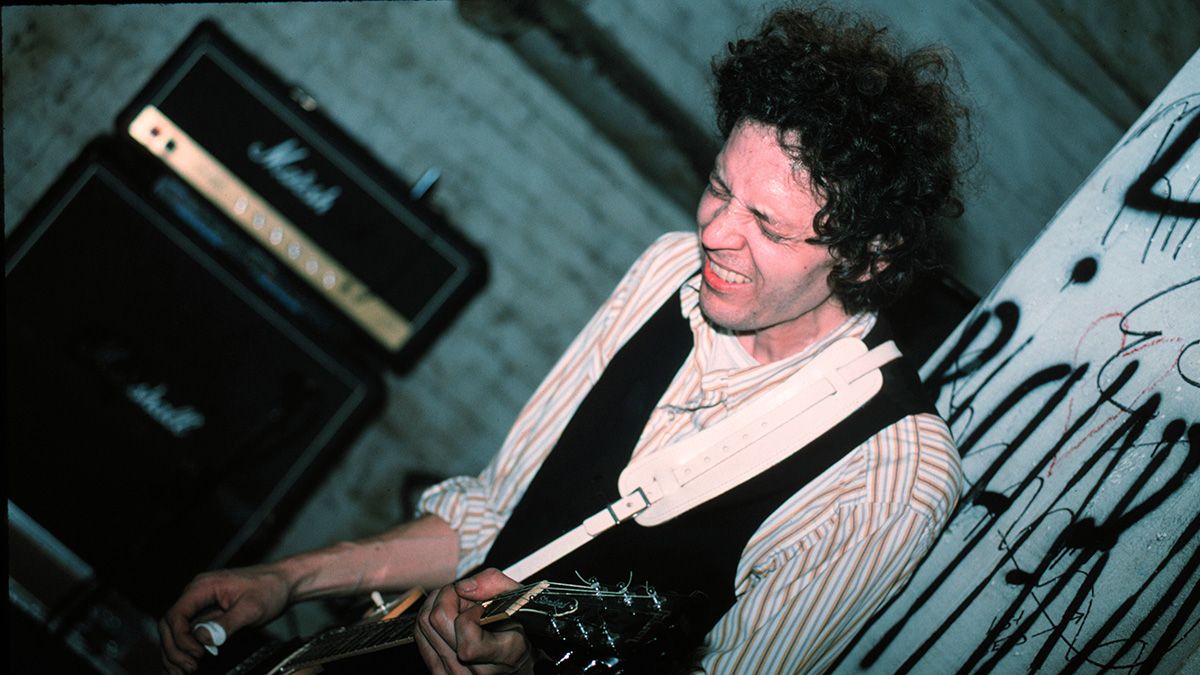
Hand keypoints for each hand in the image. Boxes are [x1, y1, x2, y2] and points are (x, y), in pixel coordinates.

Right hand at [159, 565, 290, 674]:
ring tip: (184, 672)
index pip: (176, 615)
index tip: (196, 654)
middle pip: (169, 625)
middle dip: (174, 649)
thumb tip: (202, 638)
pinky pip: (187, 633)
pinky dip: (183, 650)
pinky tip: (184, 666)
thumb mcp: (251, 608)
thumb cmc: (270, 588)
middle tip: (189, 668)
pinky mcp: (206, 614)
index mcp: (203, 587)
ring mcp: (200, 604)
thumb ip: (226, 623)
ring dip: (175, 653)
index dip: (181, 639)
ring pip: (174, 631)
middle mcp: (196, 594)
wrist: (283, 582)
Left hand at [414, 568, 534, 673]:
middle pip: (437, 621)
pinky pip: (419, 637)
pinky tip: (447, 618)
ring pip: (423, 626)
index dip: (471, 611)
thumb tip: (462, 588)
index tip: (482, 607)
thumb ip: (495, 584)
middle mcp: (477, 672)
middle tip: (465, 595)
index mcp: (505, 655)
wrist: (516, 660)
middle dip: (449, 596)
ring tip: (458, 606)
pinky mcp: (439, 673)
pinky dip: (429, 620)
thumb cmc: (520, 629)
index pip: (467, 635)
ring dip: (437, 606)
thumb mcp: (520, 599)